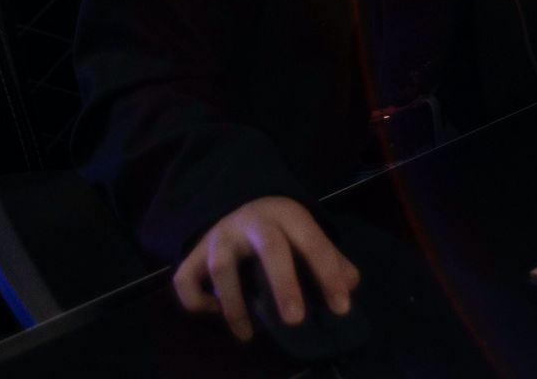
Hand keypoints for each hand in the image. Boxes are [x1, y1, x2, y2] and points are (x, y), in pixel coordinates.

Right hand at [172, 196, 360, 341]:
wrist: (238, 201)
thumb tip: (351, 284)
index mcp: (287, 215)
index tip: (340, 308)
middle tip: (295, 321)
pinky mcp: (196, 252)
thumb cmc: (280, 229)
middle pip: (269, 248)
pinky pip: (185, 277)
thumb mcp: (306, 234)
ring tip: (248, 334)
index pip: (312, 242)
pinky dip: (196, 300)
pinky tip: (214, 314)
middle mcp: (252, 222)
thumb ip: (330, 258)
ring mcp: (220, 236)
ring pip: (222, 266)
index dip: (328, 275)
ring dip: (233, 303)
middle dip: (283, 284)